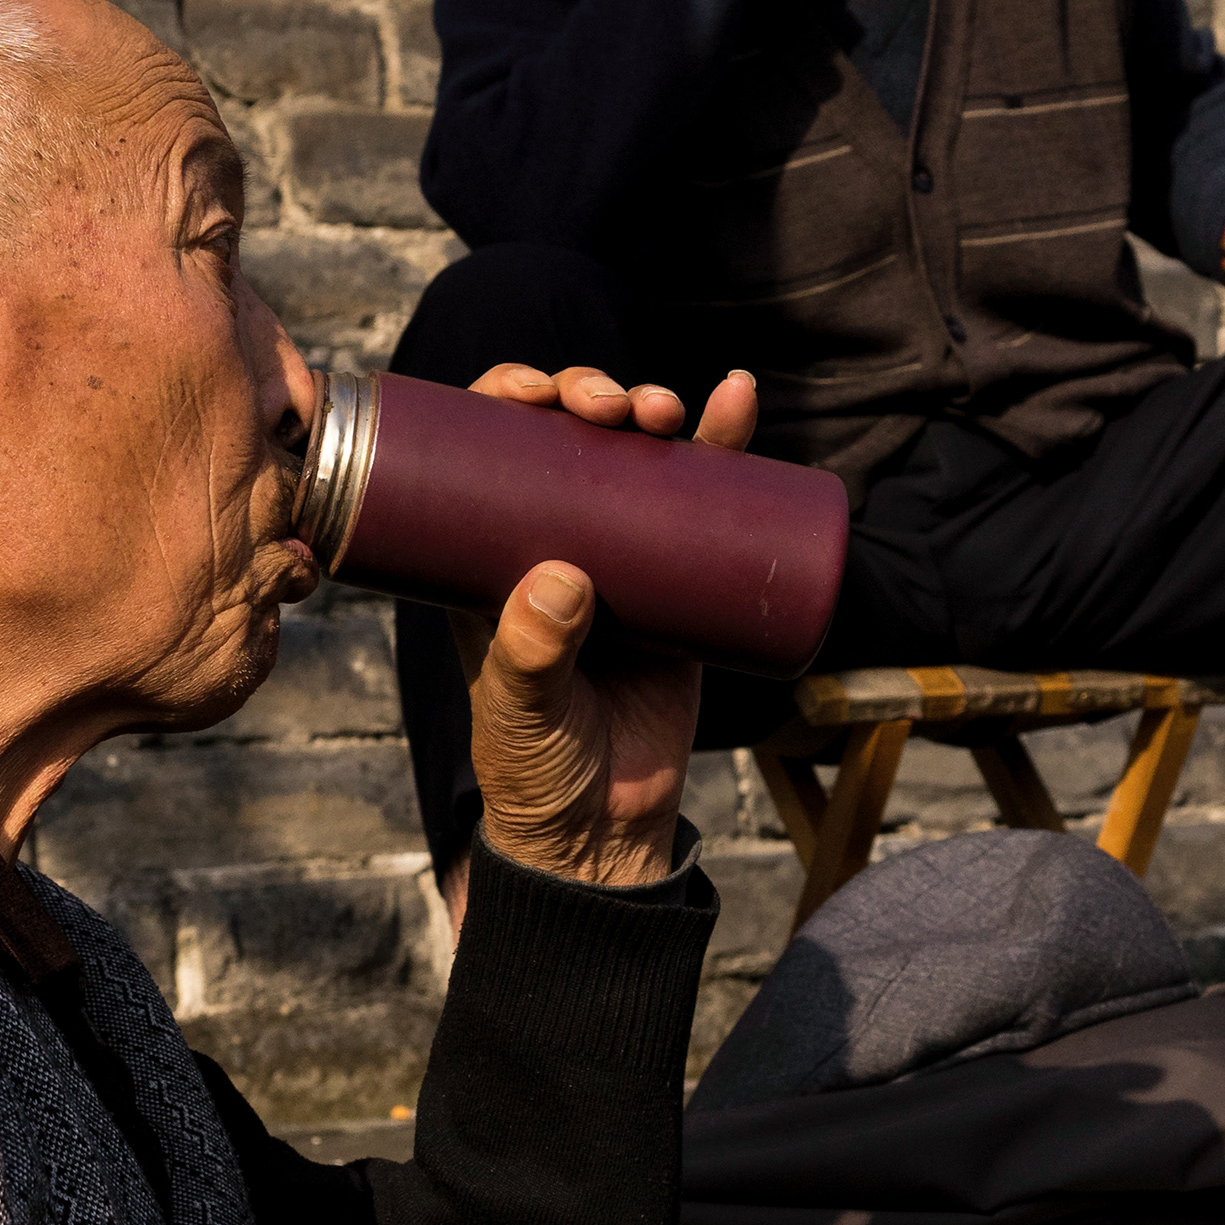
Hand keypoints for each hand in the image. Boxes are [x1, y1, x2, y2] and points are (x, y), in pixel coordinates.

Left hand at [448, 364, 757, 896]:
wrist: (606, 833)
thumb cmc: (536, 772)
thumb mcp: (519, 711)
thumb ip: (531, 654)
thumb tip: (563, 577)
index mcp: (487, 554)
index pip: (487, 450)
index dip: (505, 400)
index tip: (531, 390)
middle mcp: (550, 540)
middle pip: (566, 437)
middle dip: (589, 397)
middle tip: (612, 408)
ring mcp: (618, 558)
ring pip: (635, 456)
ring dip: (655, 409)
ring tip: (670, 407)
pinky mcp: (681, 585)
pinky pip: (706, 501)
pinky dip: (725, 447)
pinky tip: (738, 398)